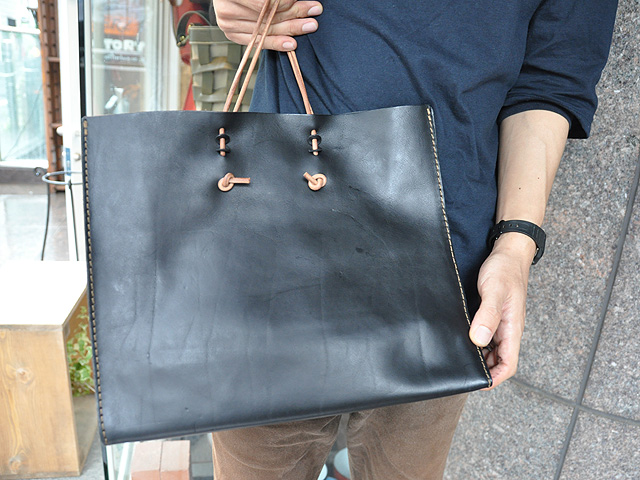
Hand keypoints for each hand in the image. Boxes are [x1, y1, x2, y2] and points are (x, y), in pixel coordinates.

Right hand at [213, 0, 322, 50]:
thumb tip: (293, 0)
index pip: (264, 2)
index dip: (285, 2)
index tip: (301, 0)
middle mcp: (226, 8)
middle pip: (268, 14)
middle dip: (294, 12)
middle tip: (314, 10)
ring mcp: (228, 24)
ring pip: (266, 28)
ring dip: (291, 27)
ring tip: (310, 25)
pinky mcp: (232, 34)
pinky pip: (259, 42)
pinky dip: (276, 43)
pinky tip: (291, 44)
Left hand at [469, 233, 534, 388]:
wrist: (508, 252)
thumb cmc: (505, 270)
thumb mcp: (494, 291)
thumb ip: (487, 316)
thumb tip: (478, 340)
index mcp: (512, 329)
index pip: (508, 365)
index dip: (494, 378)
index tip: (475, 382)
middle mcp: (507, 330)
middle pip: (498, 361)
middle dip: (482, 370)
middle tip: (458, 371)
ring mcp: (499, 323)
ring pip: (490, 349)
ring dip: (477, 356)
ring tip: (456, 357)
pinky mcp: (491, 315)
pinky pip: (484, 336)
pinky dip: (474, 342)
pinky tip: (460, 338)